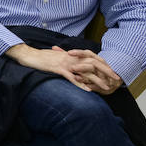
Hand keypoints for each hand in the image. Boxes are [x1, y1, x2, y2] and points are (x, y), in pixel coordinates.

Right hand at [6, 44, 120, 91]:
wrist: (29, 55)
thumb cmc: (42, 57)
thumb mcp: (57, 57)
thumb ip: (67, 61)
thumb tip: (74, 67)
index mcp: (72, 55)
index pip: (92, 59)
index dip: (103, 66)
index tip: (112, 73)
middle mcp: (71, 58)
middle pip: (93, 64)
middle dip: (106, 72)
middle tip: (115, 80)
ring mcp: (65, 63)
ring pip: (85, 72)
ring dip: (96, 80)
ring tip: (106, 88)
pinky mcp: (58, 69)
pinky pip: (71, 77)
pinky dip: (80, 84)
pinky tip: (87, 90)